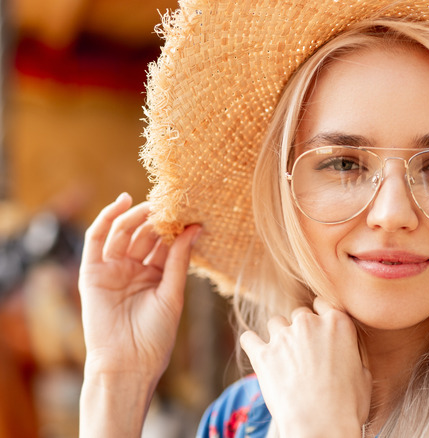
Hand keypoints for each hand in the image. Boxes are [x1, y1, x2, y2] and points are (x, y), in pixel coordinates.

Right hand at [78, 193, 200, 379]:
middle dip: (156, 218)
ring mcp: (113, 269)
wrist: (127, 363)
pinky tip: (123, 202)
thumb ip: (179, 260)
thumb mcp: (172, 293)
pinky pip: (96, 239)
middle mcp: (134, 270)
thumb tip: (196, 228)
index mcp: (157, 276)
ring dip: (136, 216)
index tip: (189, 208)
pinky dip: (107, 218)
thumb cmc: (155, 336)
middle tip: (170, 202)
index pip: (165, 244)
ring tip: (152, 204)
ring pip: (123, 233)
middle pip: (144, 235)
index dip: (175, 227)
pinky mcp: (92, 272)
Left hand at [240, 297, 371, 437]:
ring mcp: (283, 337)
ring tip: (283, 355)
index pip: (323, 304)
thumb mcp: (364, 374)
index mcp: (338, 323)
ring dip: (279, 336)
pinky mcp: (262, 354)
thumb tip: (348, 356)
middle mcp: (309, 323)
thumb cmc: (347, 405)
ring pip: (275, 323)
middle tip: (304, 351)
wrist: (321, 425)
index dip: (320, 316)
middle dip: (301, 329)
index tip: (319, 328)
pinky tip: (255, 350)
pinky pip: (249, 338)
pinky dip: (252, 343)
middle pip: (300, 314)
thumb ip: (352, 354)